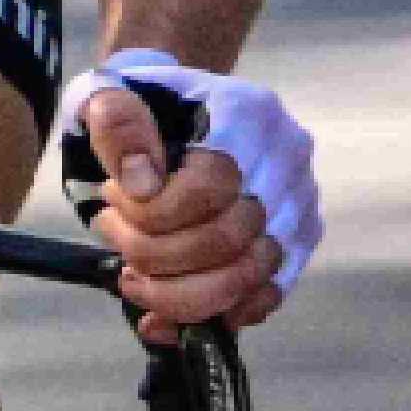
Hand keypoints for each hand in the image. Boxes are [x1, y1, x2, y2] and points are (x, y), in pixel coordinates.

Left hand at [62, 49, 317, 340]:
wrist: (183, 108)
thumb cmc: (146, 105)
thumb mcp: (111, 96)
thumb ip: (119, 127)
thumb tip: (142, 184)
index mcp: (248, 114)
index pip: (211, 187)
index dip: (151, 212)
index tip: (112, 199)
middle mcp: (287, 158)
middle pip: (227, 241)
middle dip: (155, 256)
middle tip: (115, 237)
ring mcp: (300, 202)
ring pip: (247, 278)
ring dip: (177, 293)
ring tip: (135, 274)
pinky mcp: (299, 239)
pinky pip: (266, 294)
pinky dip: (215, 314)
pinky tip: (166, 313)